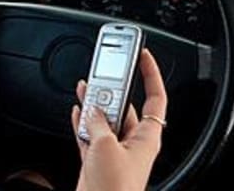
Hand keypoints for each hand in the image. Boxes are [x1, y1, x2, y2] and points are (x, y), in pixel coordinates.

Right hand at [70, 49, 167, 190]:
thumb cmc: (114, 188)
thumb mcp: (105, 147)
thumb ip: (98, 123)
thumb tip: (92, 110)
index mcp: (147, 137)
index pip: (155, 97)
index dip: (151, 74)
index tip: (144, 55)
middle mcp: (132, 142)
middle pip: (125, 106)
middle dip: (113, 89)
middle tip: (104, 70)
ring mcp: (114, 152)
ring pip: (105, 119)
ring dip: (94, 104)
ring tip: (85, 86)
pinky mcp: (97, 161)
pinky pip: (90, 135)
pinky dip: (82, 122)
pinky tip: (78, 110)